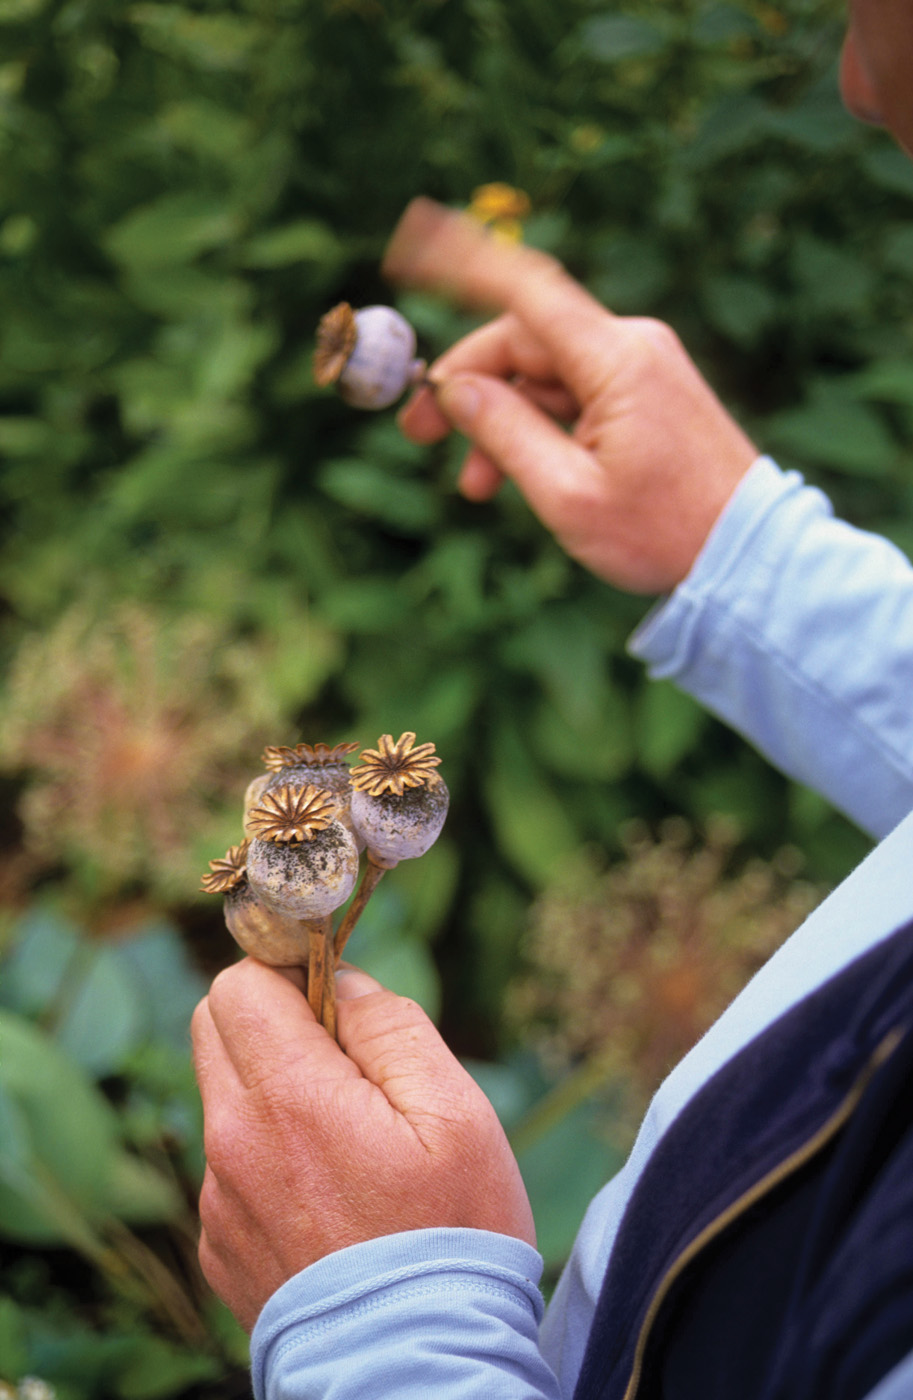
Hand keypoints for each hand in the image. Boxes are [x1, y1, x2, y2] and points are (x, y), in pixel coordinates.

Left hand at [191, 959, 534, 1331]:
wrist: (417, 1375)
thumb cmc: (451, 1239)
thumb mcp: (455, 1113)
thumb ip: (391, 1026)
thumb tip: (345, 982)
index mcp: (287, 1097)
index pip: (241, 983)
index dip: (290, 971)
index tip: (337, 998)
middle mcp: (232, 1144)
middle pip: (214, 1026)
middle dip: (271, 1017)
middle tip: (344, 1057)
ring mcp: (219, 1202)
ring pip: (226, 1097)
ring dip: (275, 1090)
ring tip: (351, 1142)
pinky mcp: (221, 1248)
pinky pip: (231, 1166)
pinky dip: (271, 1156)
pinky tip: (332, 1198)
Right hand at [383, 198, 757, 594]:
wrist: (747, 556)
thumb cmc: (665, 533)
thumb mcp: (569, 496)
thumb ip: (505, 434)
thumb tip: (455, 389)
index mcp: (616, 361)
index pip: (525, 290)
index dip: (460, 263)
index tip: (408, 246)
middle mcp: (631, 348)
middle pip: (523, 344)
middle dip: (467, 387)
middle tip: (417, 434)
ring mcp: (642, 370)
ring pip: (544, 377)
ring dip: (501, 422)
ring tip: (473, 488)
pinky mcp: (646, 396)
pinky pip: (574, 397)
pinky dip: (537, 430)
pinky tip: (512, 478)